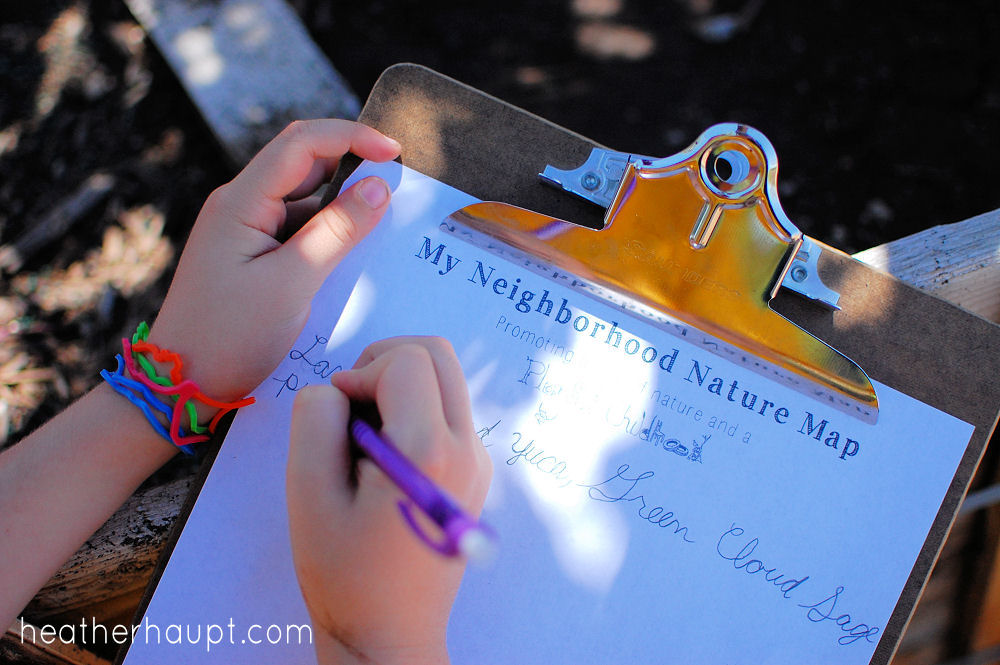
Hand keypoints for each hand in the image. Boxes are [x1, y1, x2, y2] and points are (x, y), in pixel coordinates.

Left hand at [148, 120, 399, 403]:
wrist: (182, 385)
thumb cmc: (230, 338)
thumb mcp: (292, 284)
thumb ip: (337, 231)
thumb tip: (378, 189)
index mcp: (241, 202)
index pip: (301, 144)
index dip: (351, 137)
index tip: (395, 153)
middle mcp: (239, 205)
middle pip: (302, 163)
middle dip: (351, 166)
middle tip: (398, 187)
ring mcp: (243, 230)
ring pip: (303, 198)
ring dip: (343, 204)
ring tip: (382, 226)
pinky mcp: (250, 254)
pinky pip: (296, 229)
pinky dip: (328, 233)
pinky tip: (352, 254)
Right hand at [286, 337, 492, 664]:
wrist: (389, 633)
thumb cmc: (344, 572)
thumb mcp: (307, 492)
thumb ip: (315, 419)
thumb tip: (338, 386)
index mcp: (430, 452)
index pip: (407, 362)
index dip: (361, 372)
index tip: (337, 415)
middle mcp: (467, 449)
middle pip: (439, 354)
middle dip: (386, 362)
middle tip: (351, 406)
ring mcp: (477, 460)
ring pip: (445, 378)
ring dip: (400, 386)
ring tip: (364, 437)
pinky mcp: (474, 471)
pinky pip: (446, 411)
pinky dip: (412, 410)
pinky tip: (383, 457)